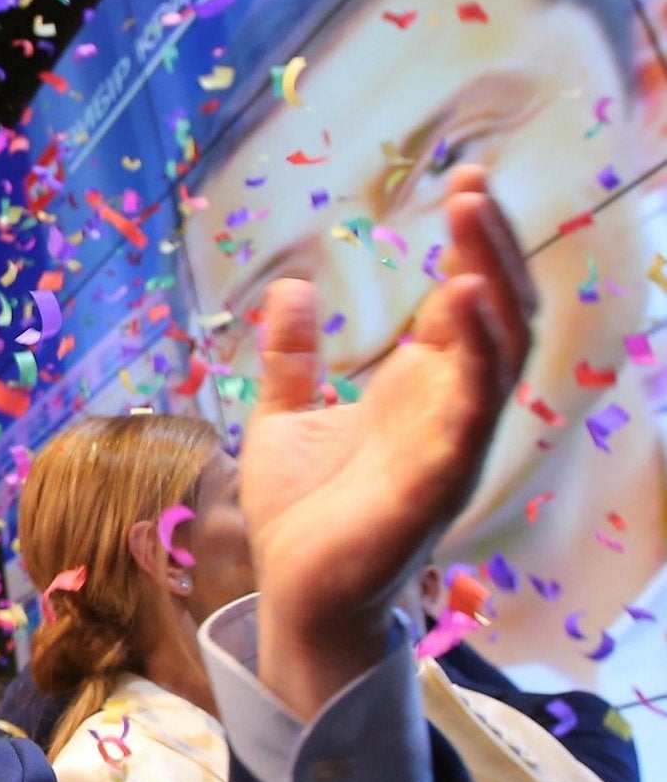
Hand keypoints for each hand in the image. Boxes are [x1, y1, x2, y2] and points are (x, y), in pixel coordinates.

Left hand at [241, 165, 530, 717]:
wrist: (293, 598)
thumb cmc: (302, 518)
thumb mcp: (283, 418)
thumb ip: (291, 359)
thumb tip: (287, 289)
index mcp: (422, 393)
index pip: (469, 304)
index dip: (473, 245)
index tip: (461, 182)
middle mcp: (450, 414)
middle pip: (498, 316)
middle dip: (492, 249)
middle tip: (472, 187)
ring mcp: (451, 448)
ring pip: (499, 357)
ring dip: (493, 288)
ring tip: (472, 226)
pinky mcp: (437, 485)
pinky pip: (473, 415)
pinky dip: (475, 360)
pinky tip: (462, 307)